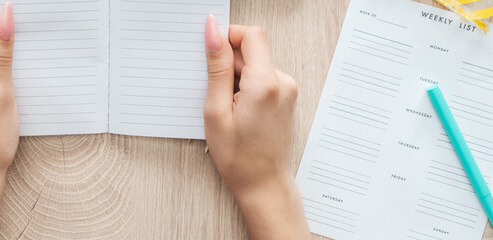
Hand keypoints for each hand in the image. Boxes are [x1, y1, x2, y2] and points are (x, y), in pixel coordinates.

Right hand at [203, 15, 308, 238]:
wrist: (263, 183)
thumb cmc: (238, 155)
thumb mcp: (216, 110)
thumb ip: (217, 67)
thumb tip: (213, 32)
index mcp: (265, 83)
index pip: (250, 35)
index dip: (227, 37)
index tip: (210, 53)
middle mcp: (282, 82)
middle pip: (252, 50)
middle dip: (229, 64)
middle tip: (215, 93)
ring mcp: (287, 89)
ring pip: (255, 65)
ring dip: (236, 78)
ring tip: (227, 108)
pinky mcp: (286, 96)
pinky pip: (262, 78)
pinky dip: (246, 87)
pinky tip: (238, 111)